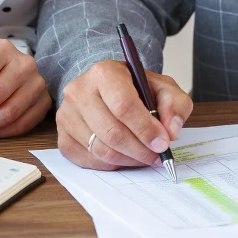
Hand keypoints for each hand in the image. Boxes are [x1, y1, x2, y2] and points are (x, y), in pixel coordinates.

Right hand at [56, 59, 192, 170]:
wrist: (110, 90)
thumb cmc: (136, 89)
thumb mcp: (163, 88)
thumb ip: (175, 104)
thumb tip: (171, 130)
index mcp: (104, 72)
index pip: (123, 105)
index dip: (145, 128)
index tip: (163, 142)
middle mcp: (79, 91)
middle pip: (112, 132)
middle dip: (141, 150)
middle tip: (158, 155)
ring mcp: (66, 115)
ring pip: (101, 150)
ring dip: (129, 160)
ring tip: (145, 156)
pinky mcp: (62, 137)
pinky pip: (89, 161)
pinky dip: (112, 164)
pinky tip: (125, 156)